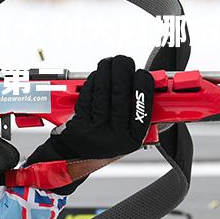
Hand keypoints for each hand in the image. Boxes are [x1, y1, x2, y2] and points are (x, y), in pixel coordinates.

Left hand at [26, 55, 153, 192]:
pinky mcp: (78, 123)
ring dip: (106, 70)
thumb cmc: (102, 141)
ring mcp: (94, 131)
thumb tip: (148, 83)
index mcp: (132, 139)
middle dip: (123, 70)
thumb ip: (138, 113)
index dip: (144, 87)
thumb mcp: (126, 135)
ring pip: (102, 90)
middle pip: (121, 94)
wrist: (72, 158)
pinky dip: (93, 80)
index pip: (144, 109)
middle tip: (123, 61)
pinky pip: (88, 94)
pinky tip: (97, 76)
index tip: (142, 74)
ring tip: (109, 63)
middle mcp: (114, 137)